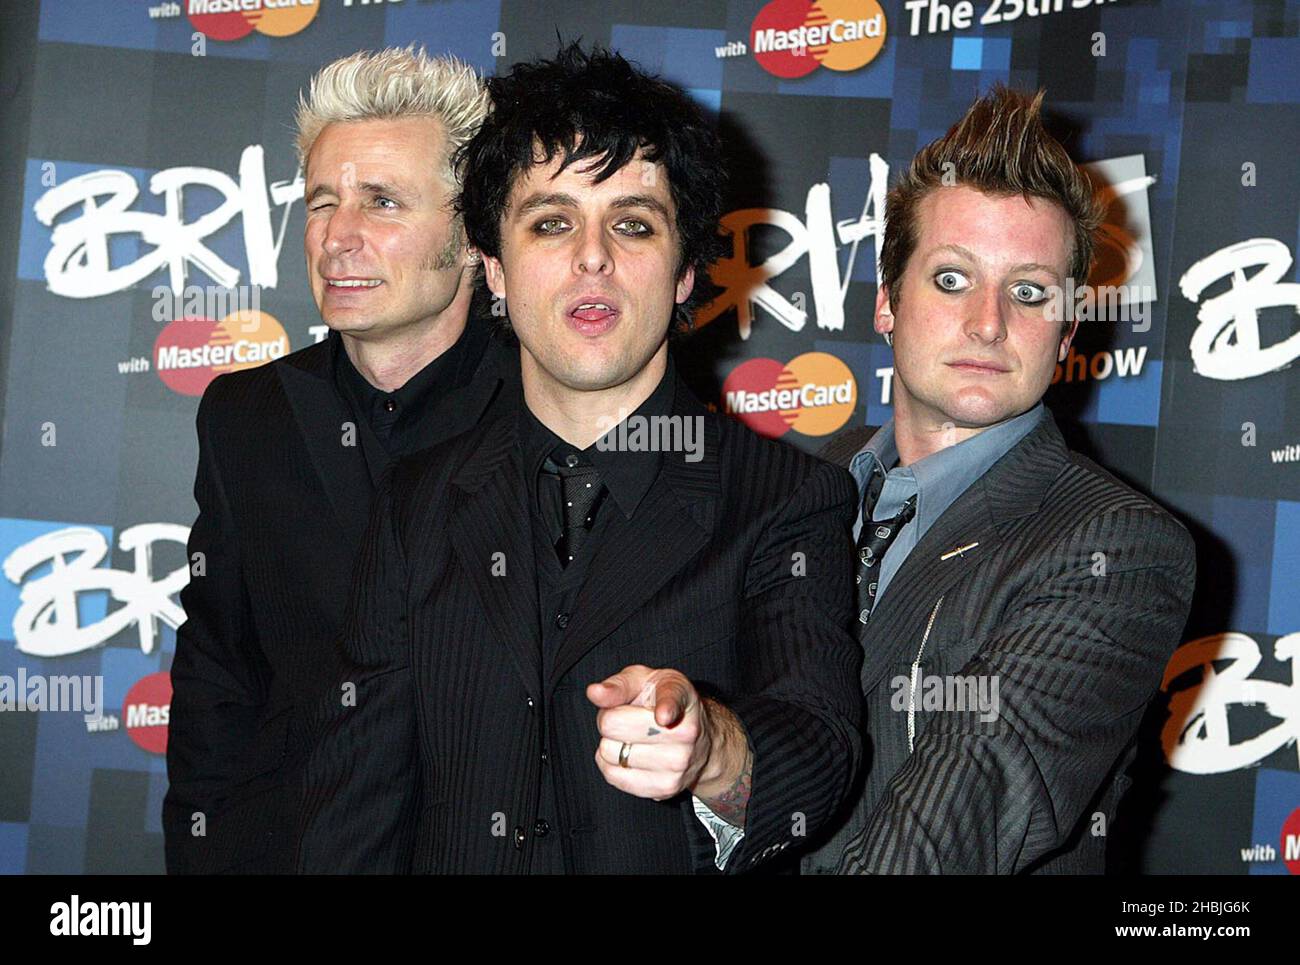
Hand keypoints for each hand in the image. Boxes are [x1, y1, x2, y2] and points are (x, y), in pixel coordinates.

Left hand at [586, 664, 713, 801]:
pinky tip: (631, 755)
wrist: (699, 739)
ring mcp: (677, 764)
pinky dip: (613, 765)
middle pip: (613, 725)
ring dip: (612, 744)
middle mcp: (685, 732)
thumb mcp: (644, 680)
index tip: (663, 716)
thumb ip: (618, 684)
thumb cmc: (662, 702)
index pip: (671, 702)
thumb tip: (595, 692)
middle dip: (610, 720)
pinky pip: (613, 776)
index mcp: (680, 696)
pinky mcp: (666, 787)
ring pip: (609, 753)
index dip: (666, 708)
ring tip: (632, 737)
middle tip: (626, 718)